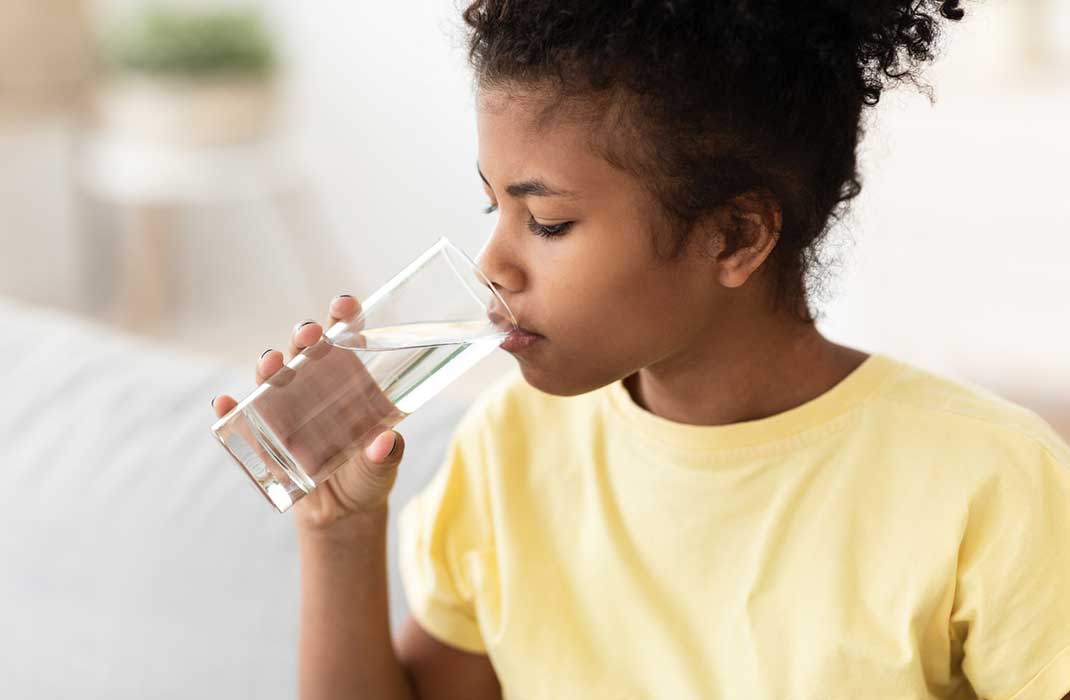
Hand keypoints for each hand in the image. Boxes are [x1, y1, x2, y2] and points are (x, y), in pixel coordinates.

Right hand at [211, 295, 406, 529]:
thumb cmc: (368, 476)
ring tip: (272, 362)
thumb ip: (386, 455)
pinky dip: (230, 409)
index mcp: (351, 381)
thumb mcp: (382, 467)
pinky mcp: (266, 434)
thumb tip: (386, 441)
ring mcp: (288, 408)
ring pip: (275, 375)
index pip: (347, 338)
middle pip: (307, 350)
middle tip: (308, 334)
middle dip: (305, 336)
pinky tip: (223, 404)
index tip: (344, 304)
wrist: (342, 513)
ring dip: (270, 365)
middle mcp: (317, 386)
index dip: (344, 316)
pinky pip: (243, 416)